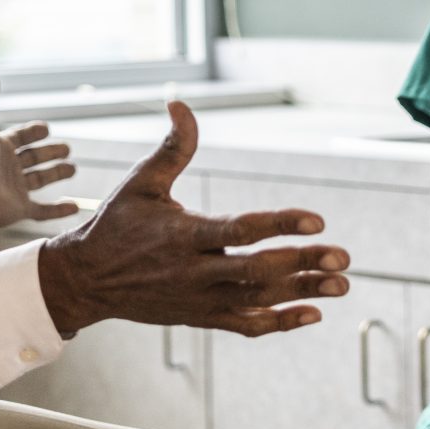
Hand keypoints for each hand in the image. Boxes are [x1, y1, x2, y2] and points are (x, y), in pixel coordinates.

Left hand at [0, 65, 79, 232]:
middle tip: (67, 148)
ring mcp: (15, 189)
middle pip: (34, 158)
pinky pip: (43, 211)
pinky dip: (59, 210)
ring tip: (73, 168)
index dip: (33, 131)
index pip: (21, 137)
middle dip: (50, 152)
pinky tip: (74, 206)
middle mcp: (8, 168)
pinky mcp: (20, 210)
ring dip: (57, 174)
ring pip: (40, 180)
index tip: (46, 128)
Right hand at [37, 101, 349, 338]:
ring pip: (258, 301)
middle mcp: (194, 271)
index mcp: (183, 234)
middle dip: (302, 264)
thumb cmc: (115, 225)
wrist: (86, 281)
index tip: (316, 220)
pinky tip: (312, 314)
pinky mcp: (200, 317)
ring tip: (342, 285)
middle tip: (343, 257)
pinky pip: (246, 325)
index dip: (279, 224)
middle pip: (257, 271)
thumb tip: (180, 102)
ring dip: (302, 294)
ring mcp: (199, 299)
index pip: (239, 230)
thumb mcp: (140, 183)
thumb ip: (171, 147)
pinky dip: (279, 323)